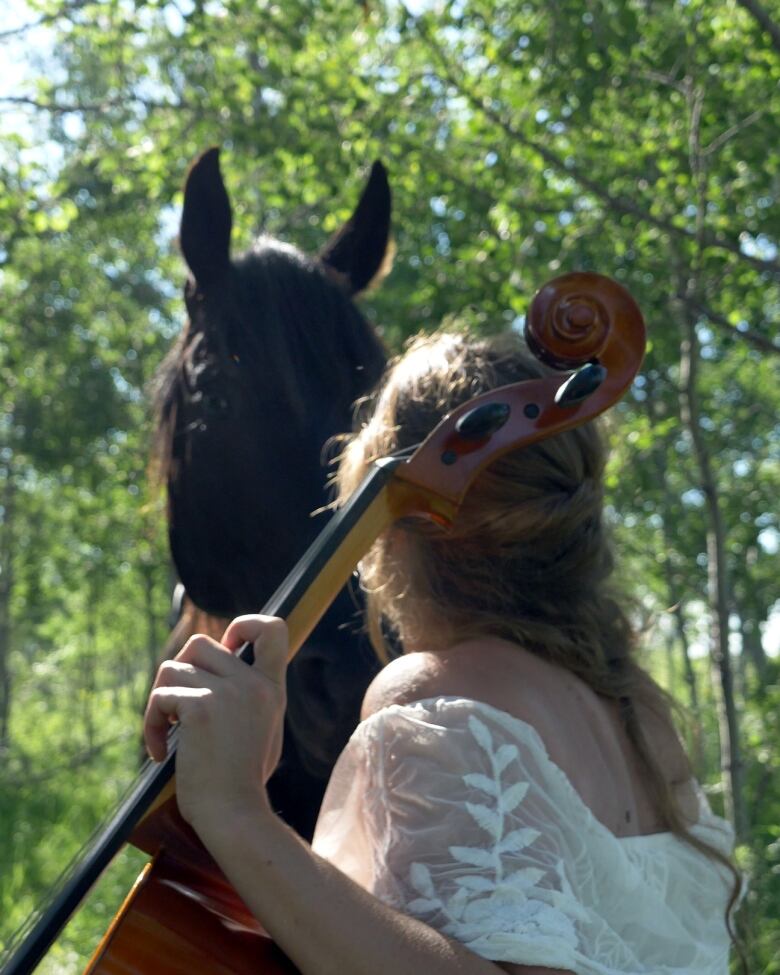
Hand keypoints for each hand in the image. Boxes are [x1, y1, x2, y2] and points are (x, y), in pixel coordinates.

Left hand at [143, 615, 288, 832]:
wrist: (235, 816)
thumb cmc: (243, 783)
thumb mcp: (264, 730)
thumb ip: (249, 697)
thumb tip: (222, 668)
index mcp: (272, 688)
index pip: (272, 628)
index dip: (242, 626)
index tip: (227, 650)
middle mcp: (253, 684)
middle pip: (200, 643)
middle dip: (180, 672)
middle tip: (178, 708)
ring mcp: (227, 693)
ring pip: (172, 668)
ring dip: (161, 700)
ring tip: (165, 732)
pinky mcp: (200, 709)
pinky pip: (160, 696)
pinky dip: (150, 724)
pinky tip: (158, 752)